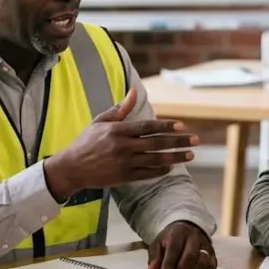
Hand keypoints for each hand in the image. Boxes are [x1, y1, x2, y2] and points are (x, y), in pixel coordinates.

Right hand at [43, 88, 197, 200]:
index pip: (147, 127)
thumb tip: (134, 91)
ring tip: (190, 155)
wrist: (72, 168)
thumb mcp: (101, 121)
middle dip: (178, 142)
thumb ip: (120, 109)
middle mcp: (123, 147)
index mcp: (118, 131)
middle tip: (196, 140)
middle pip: (156, 143)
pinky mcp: (124, 177)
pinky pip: (147, 174)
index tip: (181, 126)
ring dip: (175, 157)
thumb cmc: (86, 141)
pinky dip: (160, 171)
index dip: (166, 126)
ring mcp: (124, 163)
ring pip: (155, 160)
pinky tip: (171, 167)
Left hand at [147, 221, 216, 268]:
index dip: (168, 264)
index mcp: (179, 232)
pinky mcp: (212, 256)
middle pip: (190, 255)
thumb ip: (154, 258)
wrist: (186, 230)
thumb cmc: (170, 240)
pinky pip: (210, 267)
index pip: (174, 249)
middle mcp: (195, 237)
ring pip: (202, 262)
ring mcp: (206, 246)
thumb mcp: (158, 244)